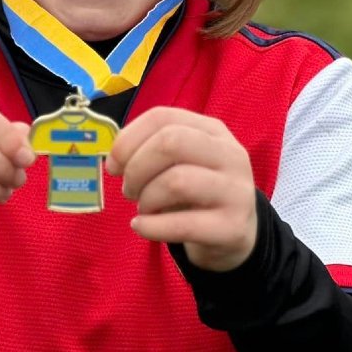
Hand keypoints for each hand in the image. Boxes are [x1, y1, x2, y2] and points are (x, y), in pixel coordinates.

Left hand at [105, 107, 256, 272]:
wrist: (238, 233)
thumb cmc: (198, 192)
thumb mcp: (181, 163)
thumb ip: (150, 152)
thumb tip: (114, 161)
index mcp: (212, 130)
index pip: (162, 117)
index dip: (128, 139)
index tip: (114, 165)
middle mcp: (230, 154)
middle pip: (171, 143)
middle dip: (137, 168)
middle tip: (129, 190)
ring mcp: (236, 191)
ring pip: (177, 182)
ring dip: (146, 198)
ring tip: (143, 209)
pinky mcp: (233, 227)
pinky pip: (183, 224)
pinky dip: (151, 227)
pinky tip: (142, 226)